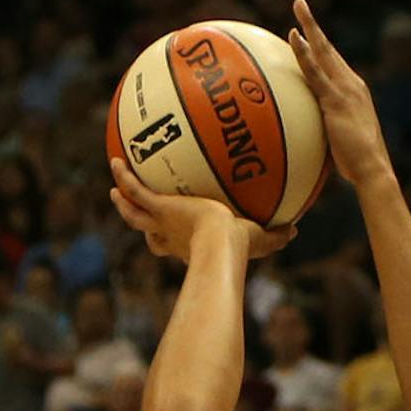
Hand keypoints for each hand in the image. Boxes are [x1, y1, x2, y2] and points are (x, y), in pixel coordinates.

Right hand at [109, 158, 292, 261]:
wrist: (220, 246)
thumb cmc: (239, 249)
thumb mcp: (261, 238)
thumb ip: (276, 234)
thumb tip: (296, 230)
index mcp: (191, 245)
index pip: (178, 245)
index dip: (173, 241)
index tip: (172, 236)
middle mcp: (173, 238)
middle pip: (151, 234)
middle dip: (143, 224)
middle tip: (137, 213)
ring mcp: (163, 222)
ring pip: (134, 214)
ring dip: (124, 203)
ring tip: (115, 188)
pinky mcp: (159, 208)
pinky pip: (136, 190)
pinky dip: (124, 178)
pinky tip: (116, 160)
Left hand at [289, 0, 391, 185]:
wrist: (373, 169)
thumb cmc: (358, 164)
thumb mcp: (342, 141)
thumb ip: (330, 129)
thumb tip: (314, 135)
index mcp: (355, 92)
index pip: (335, 63)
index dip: (321, 45)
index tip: (310, 31)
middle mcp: (352, 84)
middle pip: (329, 48)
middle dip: (314, 25)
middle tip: (301, 4)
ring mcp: (344, 89)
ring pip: (323, 51)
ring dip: (310, 27)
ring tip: (298, 7)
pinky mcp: (335, 100)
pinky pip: (316, 71)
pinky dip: (305, 53)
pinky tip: (295, 36)